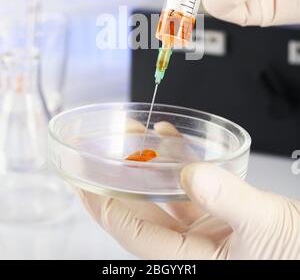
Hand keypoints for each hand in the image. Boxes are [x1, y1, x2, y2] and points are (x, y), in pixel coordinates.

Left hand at [78, 122, 299, 259]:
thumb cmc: (296, 251)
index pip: (137, 235)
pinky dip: (177, 160)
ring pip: (164, 196)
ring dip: (147, 167)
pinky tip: (167, 138)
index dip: (107, 210)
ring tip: (129, 138)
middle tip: (93, 160)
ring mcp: (203, 228)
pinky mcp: (216, 212)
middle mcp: (192, 246)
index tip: (84, 188)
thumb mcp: (263, 223)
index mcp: (194, 261)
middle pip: (142, 213)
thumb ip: (227, 197)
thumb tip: (189, 173)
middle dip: (118, 183)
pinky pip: (189, 185)